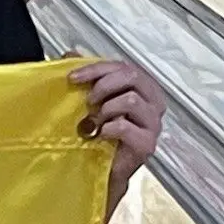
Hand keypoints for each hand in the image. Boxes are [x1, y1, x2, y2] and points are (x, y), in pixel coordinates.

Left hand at [70, 58, 164, 215]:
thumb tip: (71, 53)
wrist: (101, 170)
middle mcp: (153, 103)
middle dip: (104, 84)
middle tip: (87, 100)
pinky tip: (100, 135)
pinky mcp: (147, 144)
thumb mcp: (90, 100)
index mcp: (143, 88)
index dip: (96, 68)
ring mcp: (153, 124)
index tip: (72, 77)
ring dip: (106, 108)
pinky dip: (109, 128)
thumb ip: (86, 76)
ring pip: (131, 99)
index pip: (123, 66)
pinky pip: (127, 127)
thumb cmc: (98, 133)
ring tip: (95, 121)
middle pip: (132, 76)